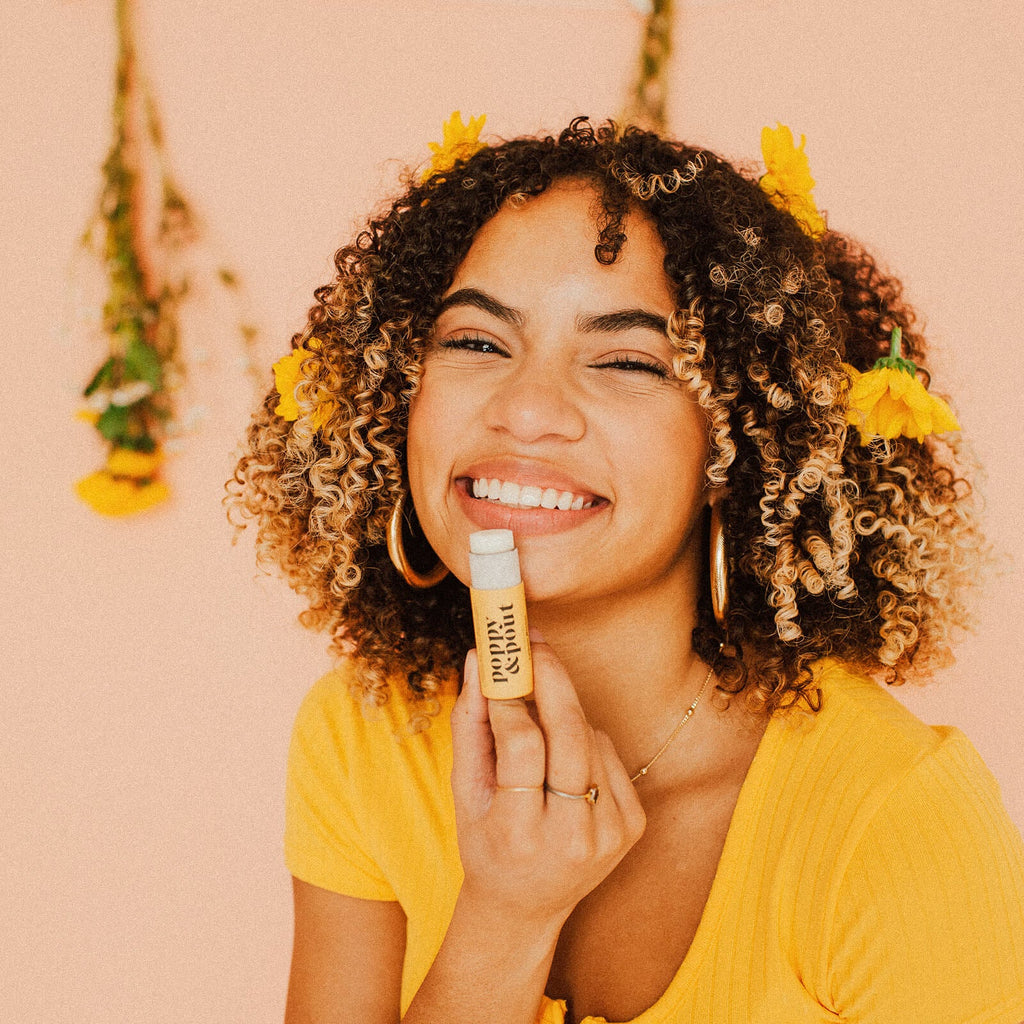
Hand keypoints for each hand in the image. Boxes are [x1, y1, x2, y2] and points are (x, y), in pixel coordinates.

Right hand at [450, 641, 646, 927]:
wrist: (526, 906)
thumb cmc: (486, 841)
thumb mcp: (464, 791)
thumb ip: (469, 724)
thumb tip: (478, 660)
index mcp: (519, 836)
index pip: (522, 750)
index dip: (511, 702)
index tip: (498, 669)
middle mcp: (571, 839)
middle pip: (571, 737)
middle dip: (553, 680)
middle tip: (535, 644)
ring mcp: (610, 834)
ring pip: (590, 739)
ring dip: (564, 712)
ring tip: (538, 707)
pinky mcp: (634, 825)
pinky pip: (607, 753)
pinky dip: (584, 739)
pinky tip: (563, 753)